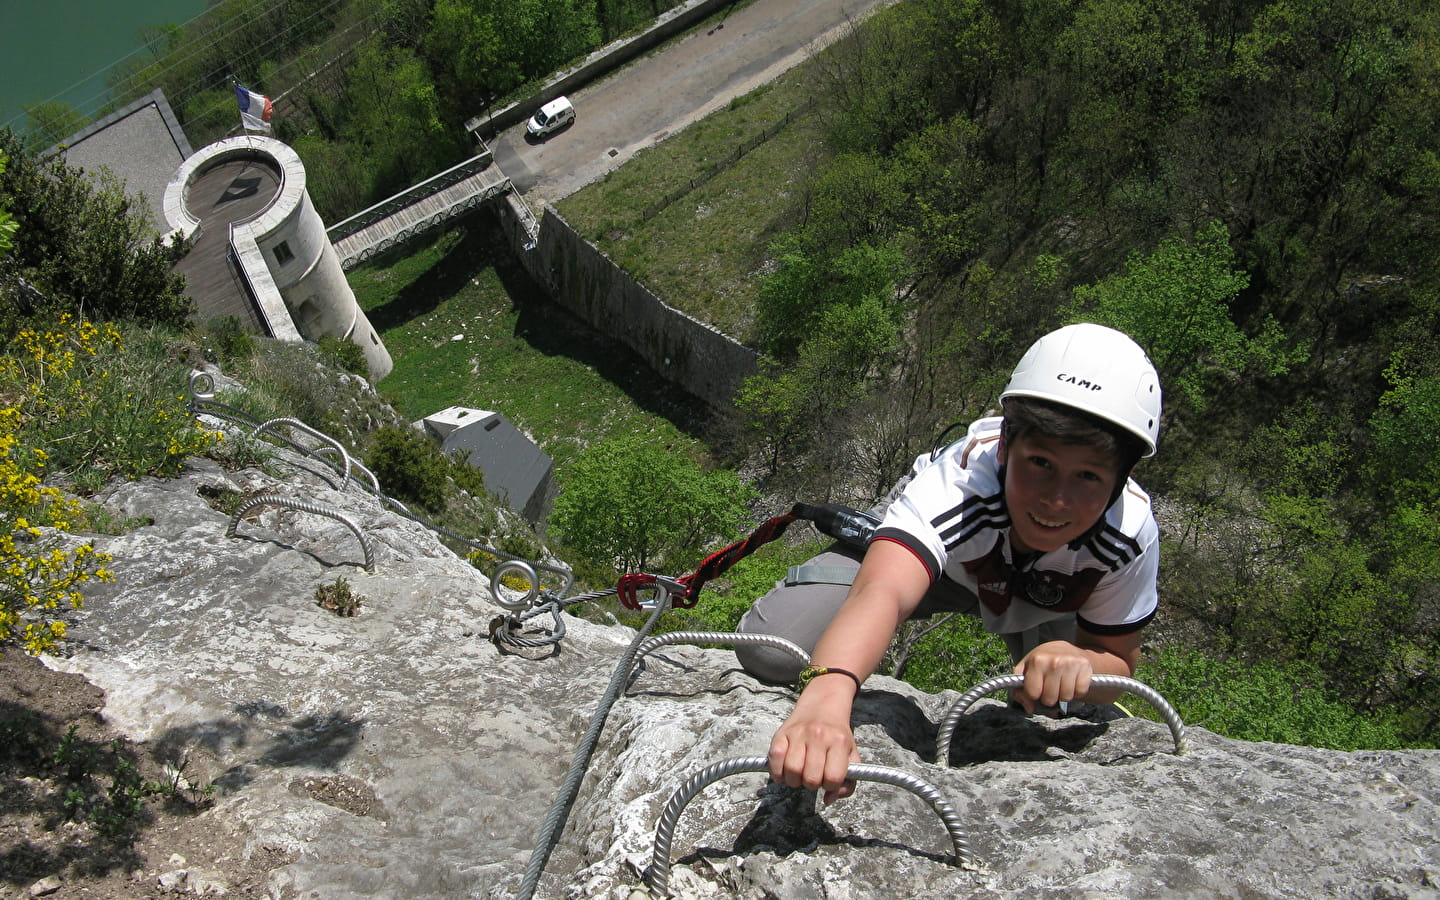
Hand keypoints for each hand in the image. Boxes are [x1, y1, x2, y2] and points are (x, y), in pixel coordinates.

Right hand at [767, 681, 860, 804]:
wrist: (823, 704)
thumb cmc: (837, 736)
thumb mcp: (852, 756)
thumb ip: (848, 783)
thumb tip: (828, 799)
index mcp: (839, 742)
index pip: (833, 778)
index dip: (830, 786)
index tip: (829, 779)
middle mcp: (818, 736)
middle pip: (811, 778)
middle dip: (812, 784)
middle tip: (813, 777)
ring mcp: (798, 733)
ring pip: (792, 771)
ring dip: (794, 780)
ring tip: (799, 774)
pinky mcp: (781, 733)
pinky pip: (775, 759)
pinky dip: (777, 772)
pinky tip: (784, 771)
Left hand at [1011, 640, 1093, 713]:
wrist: (1065, 650)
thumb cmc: (1043, 662)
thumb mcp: (1026, 669)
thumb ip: (1020, 689)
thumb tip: (1030, 708)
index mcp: (1037, 661)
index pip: (1032, 693)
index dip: (1033, 695)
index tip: (1036, 689)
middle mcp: (1054, 661)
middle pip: (1050, 699)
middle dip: (1049, 697)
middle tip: (1050, 687)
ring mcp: (1071, 663)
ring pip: (1066, 697)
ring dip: (1063, 695)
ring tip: (1060, 684)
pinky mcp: (1085, 666)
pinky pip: (1080, 692)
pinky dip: (1077, 692)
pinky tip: (1072, 682)